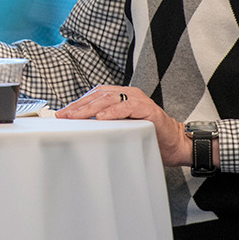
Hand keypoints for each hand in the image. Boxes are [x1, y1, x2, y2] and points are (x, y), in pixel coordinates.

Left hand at [55, 85, 191, 167]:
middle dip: (79, 106)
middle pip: (99, 95)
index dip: (78, 103)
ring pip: (110, 99)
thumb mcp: (122, 128)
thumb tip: (81, 127)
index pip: (95, 95)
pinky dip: (112, 112)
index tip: (63, 114)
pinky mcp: (149, 109)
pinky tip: (101, 118)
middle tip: (64, 116)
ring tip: (77, 117)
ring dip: (90, 108)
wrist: (175, 145)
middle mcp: (129, 94)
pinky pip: (127, 107)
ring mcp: (139, 100)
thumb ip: (106, 123)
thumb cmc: (148, 137)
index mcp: (121, 96)